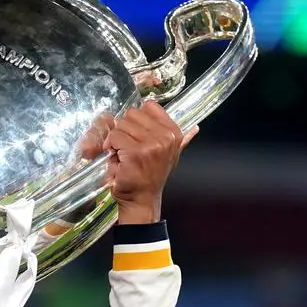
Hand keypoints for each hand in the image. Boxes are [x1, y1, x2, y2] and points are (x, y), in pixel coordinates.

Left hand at [77, 101, 196, 223]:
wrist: (142, 200)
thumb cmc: (151, 177)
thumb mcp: (170, 155)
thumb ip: (181, 140)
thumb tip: (195, 128)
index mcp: (174, 133)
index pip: (150, 106)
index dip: (137, 119)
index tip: (136, 134)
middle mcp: (166, 137)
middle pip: (132, 114)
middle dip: (125, 129)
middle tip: (127, 146)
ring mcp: (151, 145)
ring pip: (121, 125)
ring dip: (117, 139)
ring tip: (123, 153)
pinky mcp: (135, 153)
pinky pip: (115, 137)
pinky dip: (111, 147)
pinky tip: (118, 158)